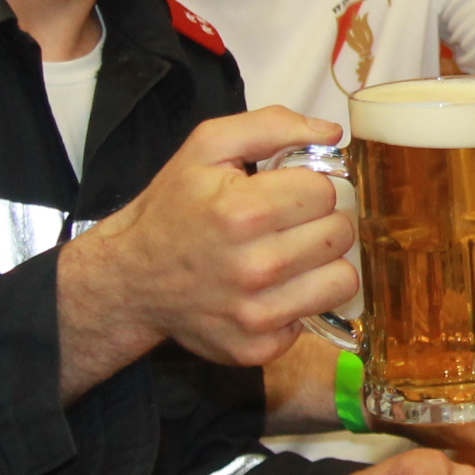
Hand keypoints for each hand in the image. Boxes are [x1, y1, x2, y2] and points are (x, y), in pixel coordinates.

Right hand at [65, 108, 357, 369]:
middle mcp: (253, 268)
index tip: (285, 192)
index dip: (307, 186)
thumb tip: (332, 133)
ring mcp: (256, 315)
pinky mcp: (257, 348)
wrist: (131, 280)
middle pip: (339, 233)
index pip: (325, 191)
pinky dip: (299, 302)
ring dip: (322, 264)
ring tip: (288, 256)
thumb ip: (272, 126)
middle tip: (286, 224)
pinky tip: (270, 290)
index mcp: (241, 211)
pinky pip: (315, 318)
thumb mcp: (207, 148)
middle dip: (318, 222)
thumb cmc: (173, 210)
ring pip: (343, 280)